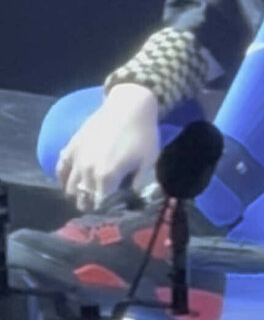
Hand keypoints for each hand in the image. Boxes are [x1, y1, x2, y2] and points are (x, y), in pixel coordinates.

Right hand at [55, 84, 159, 210]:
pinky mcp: (71, 146)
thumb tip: (134, 200)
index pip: (100, 205)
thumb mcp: (148, 161)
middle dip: (91, 205)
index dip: (106, 211)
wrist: (129, 105)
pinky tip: (69, 183)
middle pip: (84, 198)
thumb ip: (139, 184)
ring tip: (86, 196)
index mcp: (107, 177)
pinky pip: (60, 168)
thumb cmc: (143, 134)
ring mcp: (77, 158)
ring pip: (70, 187)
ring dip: (78, 194)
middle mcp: (87, 171)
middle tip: (99, 206)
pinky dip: (63, 178)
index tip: (111, 213)